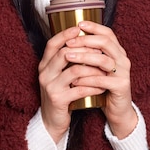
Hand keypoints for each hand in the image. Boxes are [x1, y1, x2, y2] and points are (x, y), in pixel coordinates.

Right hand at [38, 26, 105, 142]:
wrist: (52, 121)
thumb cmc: (60, 94)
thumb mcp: (58, 75)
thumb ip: (65, 60)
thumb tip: (84, 40)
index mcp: (44, 65)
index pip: (52, 43)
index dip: (65, 34)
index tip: (80, 28)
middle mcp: (44, 73)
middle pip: (64, 53)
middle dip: (85, 50)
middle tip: (100, 51)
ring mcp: (50, 87)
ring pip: (75, 70)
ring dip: (93, 69)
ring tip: (105, 69)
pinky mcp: (58, 100)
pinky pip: (80, 89)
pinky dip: (93, 86)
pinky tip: (102, 86)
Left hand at [64, 21, 137, 138]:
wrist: (117, 110)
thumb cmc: (103, 86)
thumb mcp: (96, 67)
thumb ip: (90, 53)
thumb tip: (69, 38)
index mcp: (117, 51)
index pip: (108, 33)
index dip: (94, 27)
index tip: (78, 24)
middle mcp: (123, 59)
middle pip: (105, 43)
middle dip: (85, 40)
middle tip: (69, 42)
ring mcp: (124, 72)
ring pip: (103, 60)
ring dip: (84, 57)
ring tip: (67, 57)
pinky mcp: (121, 86)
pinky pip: (102, 80)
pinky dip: (87, 79)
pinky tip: (74, 80)